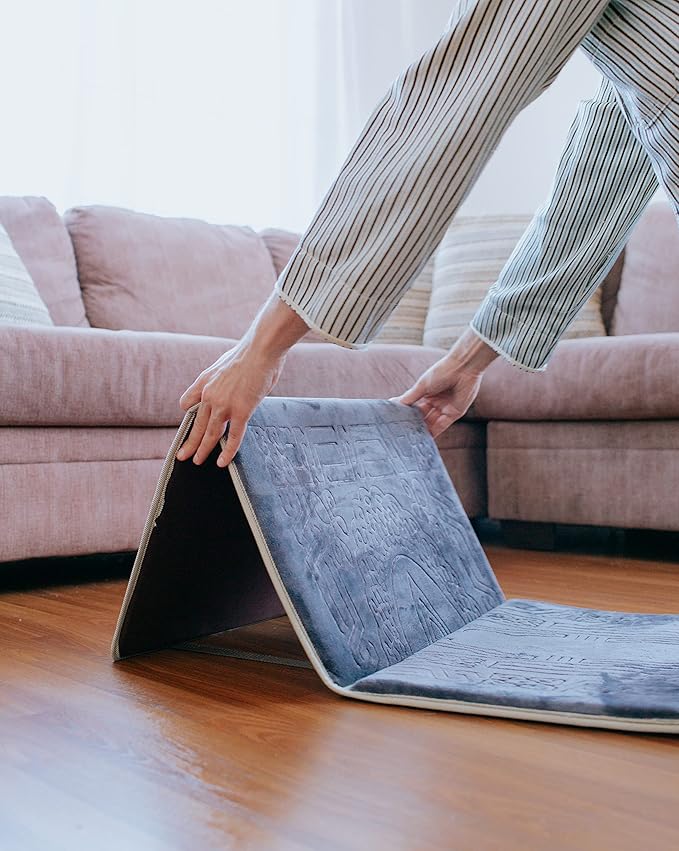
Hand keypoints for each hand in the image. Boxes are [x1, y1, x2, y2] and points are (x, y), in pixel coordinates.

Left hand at [176, 341, 286, 466]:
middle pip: (196, 424)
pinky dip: (227, 451)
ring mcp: (224, 404)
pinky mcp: (240, 411)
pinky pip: (232, 436)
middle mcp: (209, 395)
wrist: (260, 349)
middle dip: (189, 443)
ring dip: (203, 450)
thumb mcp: (225, 363)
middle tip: (183, 456)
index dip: (189, 415)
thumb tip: (232, 385)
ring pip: (210, 434)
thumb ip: (223, 379)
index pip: (188, 403)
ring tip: (198, 462)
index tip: (192, 424)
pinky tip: (222, 462)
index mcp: (204, 381)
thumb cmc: (249, 354)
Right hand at [390, 328, 497, 436]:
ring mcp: (445, 408)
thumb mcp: (422, 385)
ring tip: (410, 439)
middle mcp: (435, 402)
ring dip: (422, 431)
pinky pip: (442, 426)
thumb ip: (409, 397)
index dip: (406, 415)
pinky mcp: (454, 414)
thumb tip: (393, 403)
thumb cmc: (442, 371)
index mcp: (427, 393)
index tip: (396, 423)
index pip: (414, 407)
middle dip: (414, 425)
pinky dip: (433, 433)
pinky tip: (424, 438)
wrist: (463, 368)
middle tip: (402, 434)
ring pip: (431, 423)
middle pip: (422, 417)